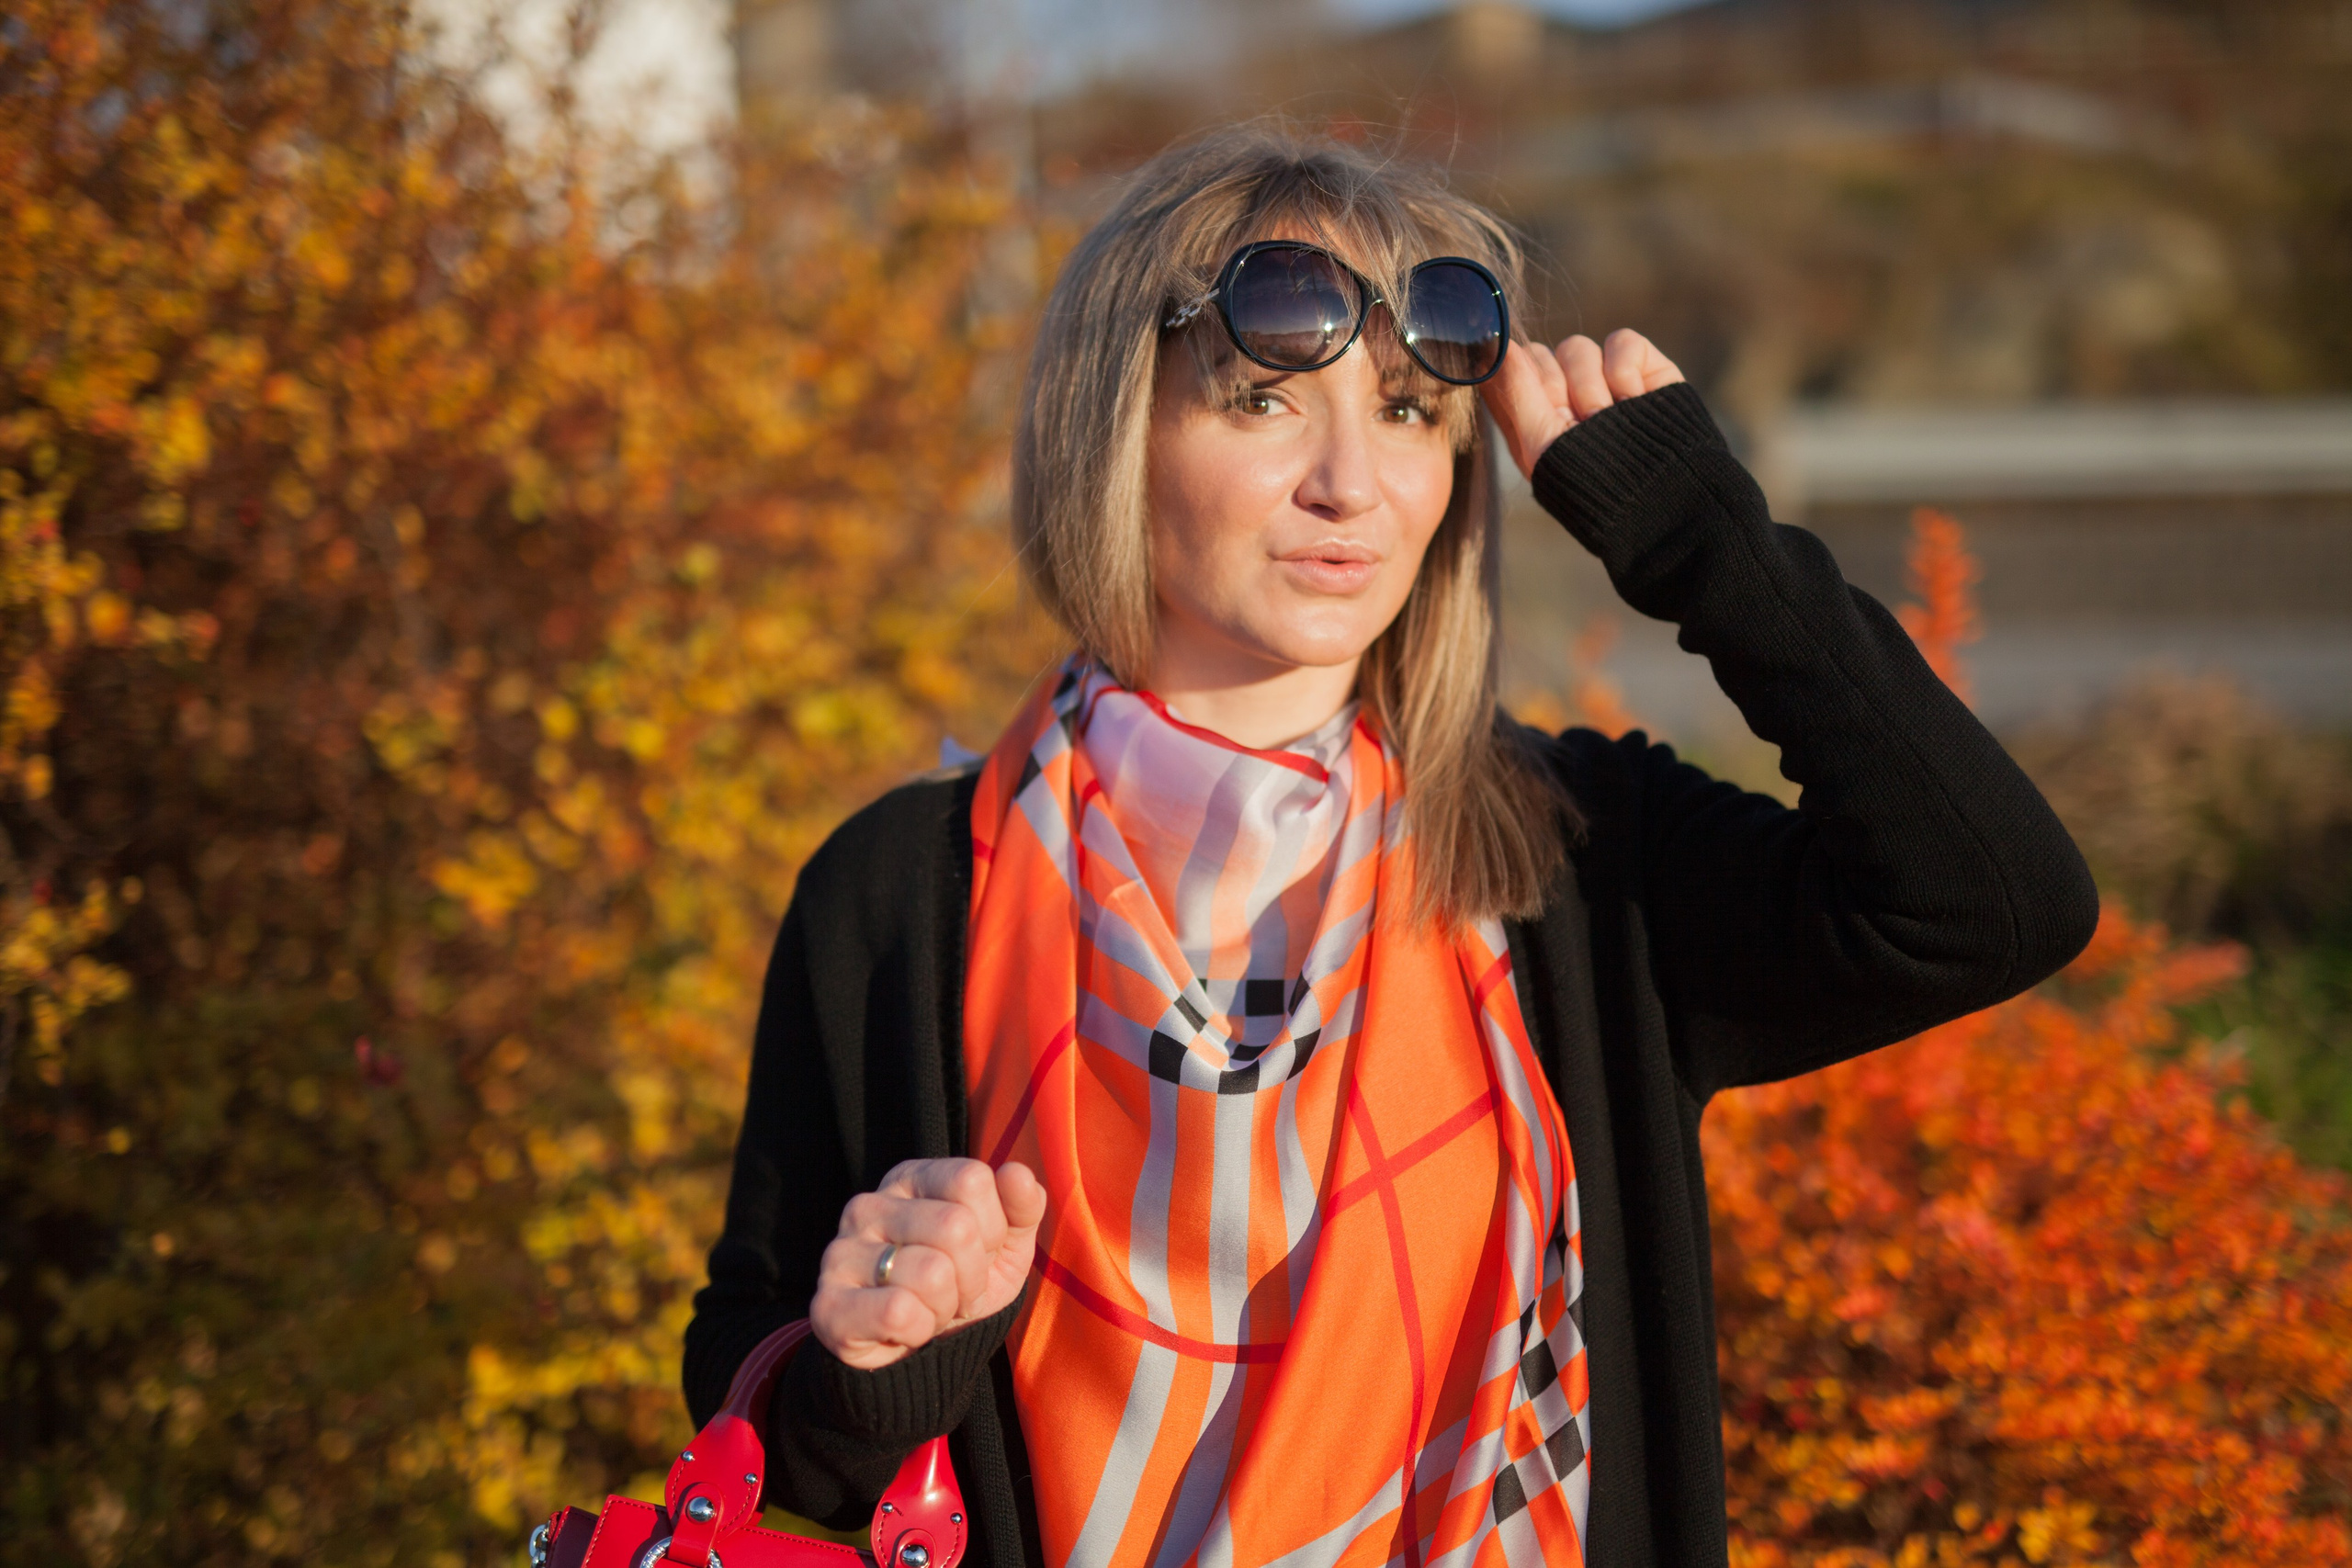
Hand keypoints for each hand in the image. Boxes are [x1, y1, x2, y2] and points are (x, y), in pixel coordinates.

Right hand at [811, 1158, 1046, 1369]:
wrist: (916, 1355)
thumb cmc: (961, 1285)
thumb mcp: (1007, 1245)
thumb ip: (1022, 1205)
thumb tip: (1018, 1172)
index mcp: (911, 1179)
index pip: (971, 1179)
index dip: (993, 1228)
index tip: (979, 1251)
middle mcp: (868, 1205)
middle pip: (955, 1227)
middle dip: (973, 1274)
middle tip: (955, 1290)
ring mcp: (841, 1252)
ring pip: (932, 1273)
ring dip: (946, 1306)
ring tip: (929, 1308)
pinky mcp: (828, 1303)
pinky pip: (899, 1312)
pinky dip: (920, 1330)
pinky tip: (906, 1328)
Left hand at [1479, 328, 1685, 480]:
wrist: (1664, 494)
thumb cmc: (1592, 483)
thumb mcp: (1541, 445)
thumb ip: (1517, 391)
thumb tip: (1500, 344)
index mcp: (1534, 415)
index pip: (1509, 369)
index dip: (1522, 381)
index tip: (1543, 407)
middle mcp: (1566, 393)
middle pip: (1541, 354)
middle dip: (1557, 389)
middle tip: (1579, 422)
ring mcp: (1602, 378)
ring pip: (1577, 347)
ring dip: (1590, 387)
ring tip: (1607, 418)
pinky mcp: (1641, 365)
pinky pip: (1620, 340)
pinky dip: (1624, 371)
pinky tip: (1634, 399)